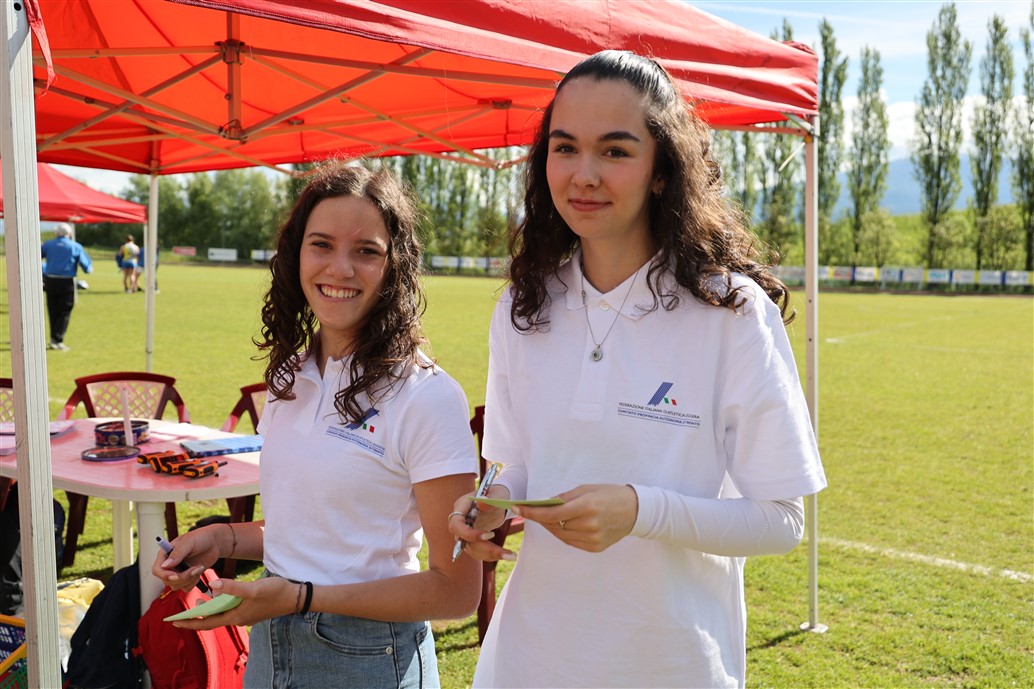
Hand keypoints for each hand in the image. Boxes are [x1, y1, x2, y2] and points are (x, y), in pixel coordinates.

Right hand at [151, 527, 221, 590]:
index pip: (157, 570)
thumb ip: (177, 553)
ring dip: (189, 580)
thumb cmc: (201, 537)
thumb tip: (165, 566)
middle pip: (167, 580)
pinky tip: (199, 571)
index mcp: (166, 554)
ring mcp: (178, 572)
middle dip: (182, 578)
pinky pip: (185, 588)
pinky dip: (193, 583)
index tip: (176, 575)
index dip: (165, 575)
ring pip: (176, 586)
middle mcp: (170, 564)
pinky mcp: (187, 577)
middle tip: (195, 569)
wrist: (215, 542)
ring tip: (199, 567)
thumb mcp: (189, 542)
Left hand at [168, 576, 298, 629]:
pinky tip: (220, 595)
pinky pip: (230, 610)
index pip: (207, 622)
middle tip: (180, 614)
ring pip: (221, 614)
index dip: (190, 622)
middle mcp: (238, 618)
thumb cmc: (275, 592)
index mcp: (235, 616)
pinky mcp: (251, 609)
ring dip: (208, 610)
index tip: (174, 621)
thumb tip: (212, 585)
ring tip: (197, 601)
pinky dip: (220, 605)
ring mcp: (245, 614)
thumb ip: (232, 587)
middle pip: (212, 620)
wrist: (296, 597)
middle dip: (195, 617)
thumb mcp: (253, 588)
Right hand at [447, 485, 515, 561]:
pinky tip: (507, 555)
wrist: (499, 499)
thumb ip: (490, 498)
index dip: (469, 534)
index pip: (456, 524)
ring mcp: (465, 532)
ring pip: (472, 549)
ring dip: (490, 554)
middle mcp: (460, 521)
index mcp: (461, 507)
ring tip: (511, 555)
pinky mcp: (472, 540)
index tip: (490, 535)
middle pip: (464, 540)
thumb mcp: (497, 493)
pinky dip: (491, 555)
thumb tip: (481, 502)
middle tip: (505, 553)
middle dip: (484, 548)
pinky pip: (478, 551)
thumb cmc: (497, 493)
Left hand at [512, 484, 637, 552]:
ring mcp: (592, 539)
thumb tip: (544, 504)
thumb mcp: (587, 489)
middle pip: (554, 526)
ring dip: (551, 526)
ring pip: (561, 535)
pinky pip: (571, 541)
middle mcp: (589, 525)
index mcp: (587, 507)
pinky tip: (563, 525)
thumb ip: (564, 497)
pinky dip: (564, 533)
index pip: (552, 514)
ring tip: (548, 517)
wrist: (636, 511)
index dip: (532, 512)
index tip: (517, 508)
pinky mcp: (595, 547)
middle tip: (529, 510)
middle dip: (540, 518)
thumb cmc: (610, 494)